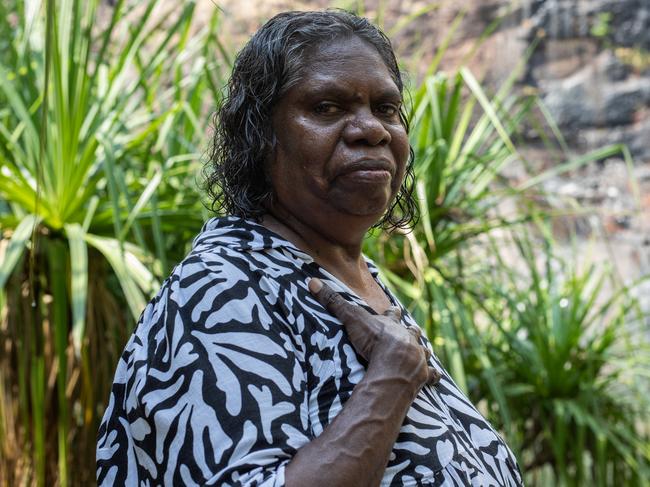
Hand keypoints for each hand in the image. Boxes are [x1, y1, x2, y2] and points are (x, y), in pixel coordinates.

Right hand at [308, 278, 440, 390]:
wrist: (395, 365)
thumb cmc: (374, 341)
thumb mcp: (351, 319)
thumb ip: (334, 302)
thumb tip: (313, 281)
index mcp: (393, 325)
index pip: (393, 314)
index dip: (393, 312)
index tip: (395, 309)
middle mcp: (408, 338)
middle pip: (412, 331)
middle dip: (411, 331)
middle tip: (412, 330)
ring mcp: (418, 356)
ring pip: (424, 351)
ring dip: (422, 351)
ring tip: (424, 352)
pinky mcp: (424, 375)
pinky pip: (431, 375)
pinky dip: (432, 376)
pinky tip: (434, 378)